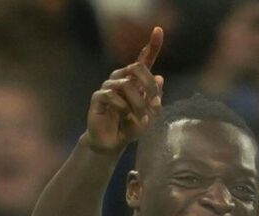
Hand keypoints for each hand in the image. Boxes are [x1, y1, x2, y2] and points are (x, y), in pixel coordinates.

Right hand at [84, 26, 164, 153]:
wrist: (113, 142)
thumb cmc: (131, 126)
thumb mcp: (150, 115)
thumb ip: (155, 99)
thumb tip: (159, 77)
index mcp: (136, 80)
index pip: (144, 59)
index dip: (152, 45)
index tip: (159, 30)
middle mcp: (121, 78)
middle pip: (137, 67)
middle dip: (149, 85)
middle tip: (153, 104)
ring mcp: (108, 86)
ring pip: (127, 85)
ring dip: (138, 104)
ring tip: (140, 119)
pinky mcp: (98, 96)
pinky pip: (113, 96)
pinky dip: (124, 108)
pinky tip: (126, 117)